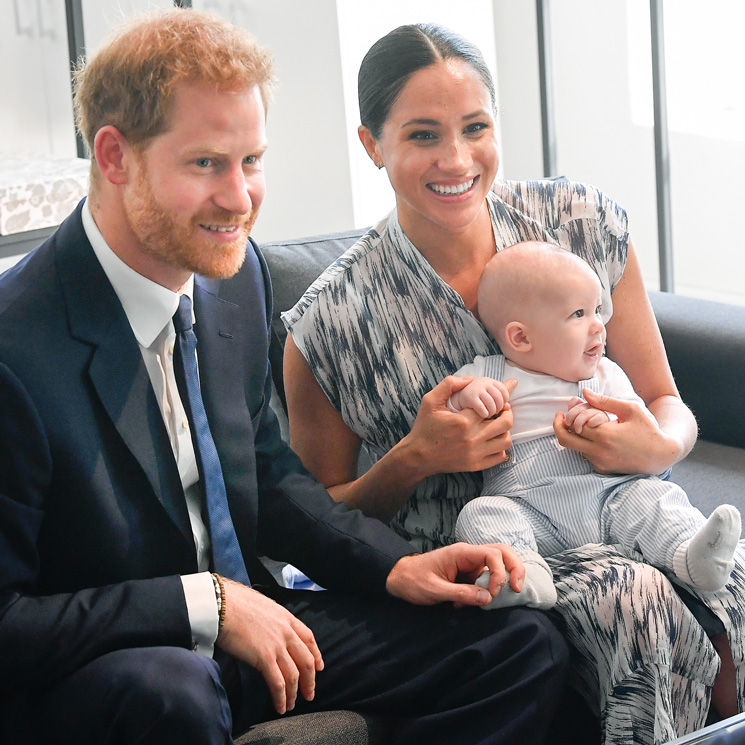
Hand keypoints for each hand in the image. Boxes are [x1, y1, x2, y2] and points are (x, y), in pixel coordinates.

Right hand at [215, 579, 323, 714]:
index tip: (319, 666)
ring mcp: (277, 646)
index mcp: (287, 618)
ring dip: (294, 693)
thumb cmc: (237, 603)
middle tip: (309, 693)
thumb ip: (273, 619)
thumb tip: (270, 628)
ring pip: (294, 675)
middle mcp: (286, 632)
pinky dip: (281, 698)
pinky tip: (280, 706)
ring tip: (292, 705)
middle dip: (310, 680)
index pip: (309, 638)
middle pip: (306, 660)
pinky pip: (278, 683)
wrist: (224, 604)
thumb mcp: (264, 606)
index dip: (316, 655)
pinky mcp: (264, 658)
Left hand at [385, 542, 524, 606]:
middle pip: (502, 552)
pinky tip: (473, 603)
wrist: (399, 578)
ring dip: (501, 581)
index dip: (500, 572)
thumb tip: (488, 598)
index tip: (494, 593)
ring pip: (498, 565)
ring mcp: (470, 564)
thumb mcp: (434, 590)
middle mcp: (469, 555)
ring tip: (496, 598)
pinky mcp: (469, 574)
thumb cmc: (413, 580)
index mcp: (461, 553)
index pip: (492, 554)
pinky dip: (486, 592)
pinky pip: (486, 579)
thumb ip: (461, 593)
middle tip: (517, 589)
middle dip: (514, 568)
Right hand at [405, 376, 517, 478]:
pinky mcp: (476, 465)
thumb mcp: (430, 401)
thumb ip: (449, 385)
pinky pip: (500, 456)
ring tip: (497, 425)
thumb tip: (471, 378)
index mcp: (463, 421)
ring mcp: (475, 454)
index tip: (504, 394)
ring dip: (505, 430)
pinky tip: (492, 440)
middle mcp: (472, 438)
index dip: (500, 397)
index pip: (492, 405)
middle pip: (505, 422)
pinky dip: (501, 447)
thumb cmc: (424, 427)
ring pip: (506, 440)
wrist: (418, 456)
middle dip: (507, 412)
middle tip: (502, 409)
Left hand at [554, 388, 679, 474]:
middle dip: (559, 427)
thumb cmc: (647, 429)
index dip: (570, 414)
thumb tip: (584, 392)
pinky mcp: (602, 469)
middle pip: (566, 440)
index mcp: (605, 435)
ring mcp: (600, 462)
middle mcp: (600, 451)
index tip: (570, 406)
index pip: (575, 424)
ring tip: (584, 424)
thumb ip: (605, 401)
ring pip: (575, 448)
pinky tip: (595, 437)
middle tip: (560, 418)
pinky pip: (585, 456)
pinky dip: (585, 445)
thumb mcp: (630, 409)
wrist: (661, 455)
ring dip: (575, 436)